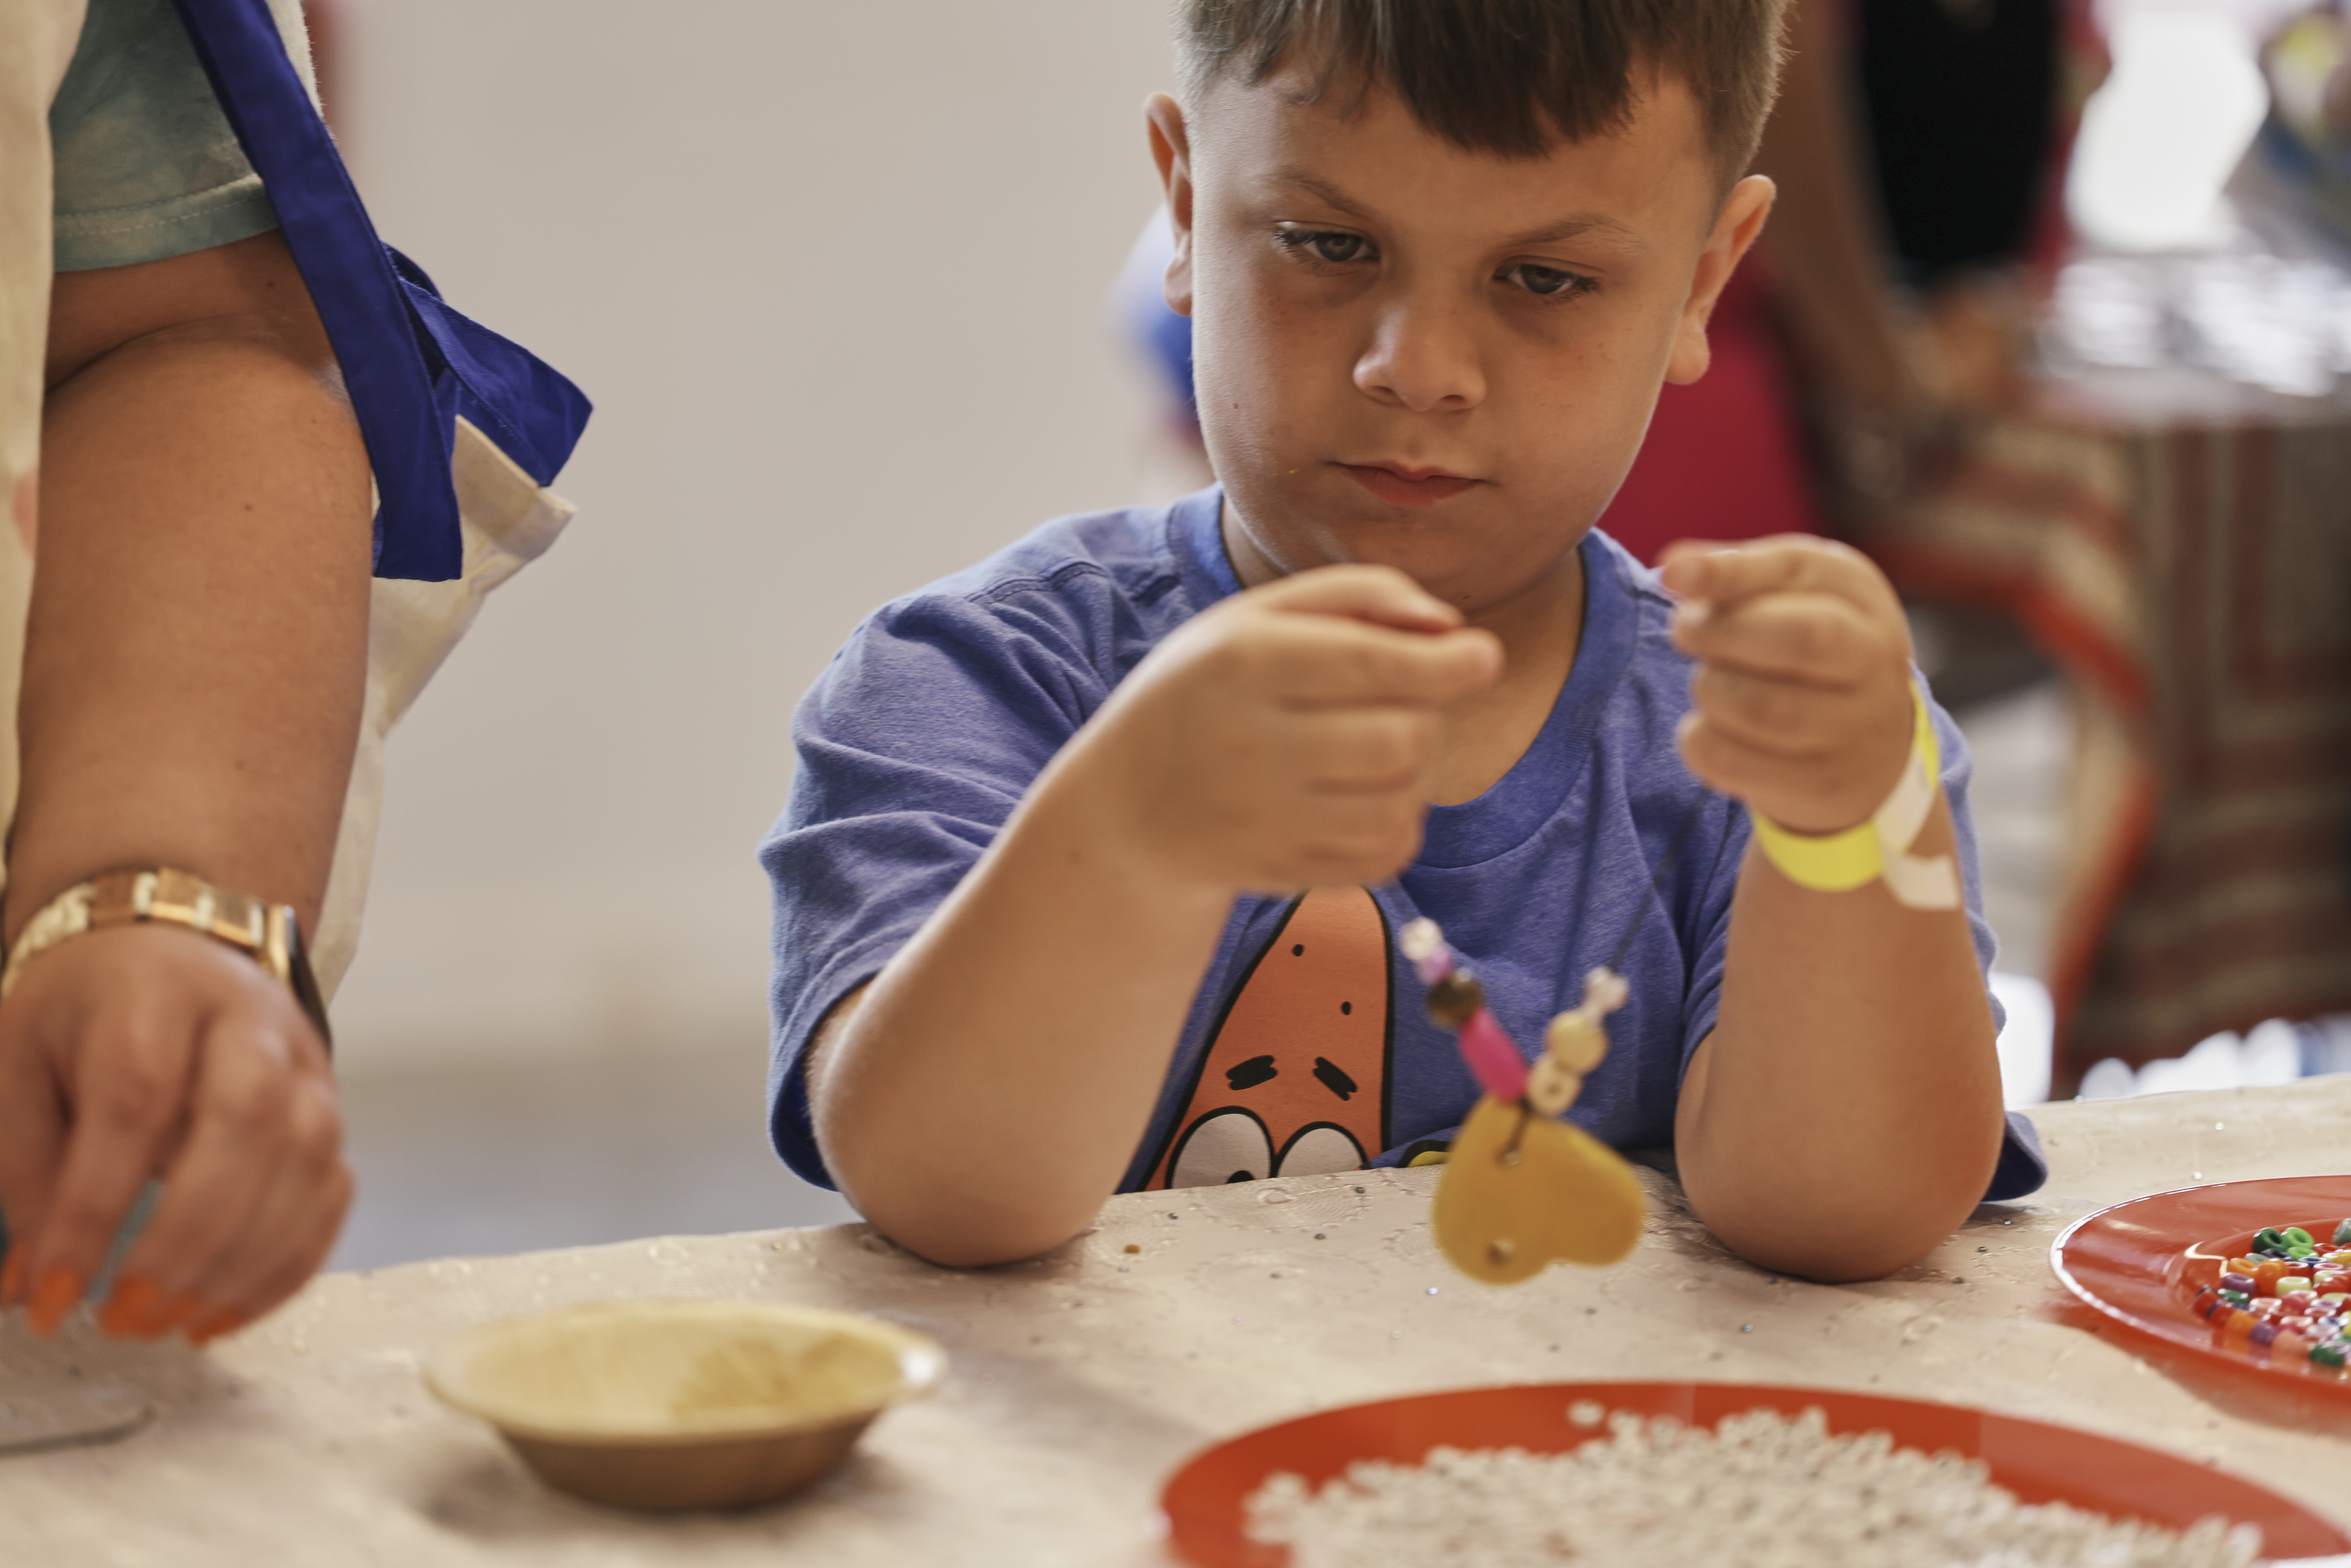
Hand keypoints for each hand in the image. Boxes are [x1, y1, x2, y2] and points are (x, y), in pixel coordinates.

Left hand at [0, 924, 349, 1342]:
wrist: (172, 949)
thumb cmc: (90, 1011)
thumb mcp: (19, 1063)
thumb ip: (24, 1167)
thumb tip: (32, 1281)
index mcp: (154, 998)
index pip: (133, 1106)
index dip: (91, 1210)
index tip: (52, 1295)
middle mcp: (248, 1024)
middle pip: (244, 1126)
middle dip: (185, 1239)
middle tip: (126, 1316)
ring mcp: (306, 1065)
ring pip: (304, 1163)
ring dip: (240, 1261)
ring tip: (172, 1323)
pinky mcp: (332, 1107)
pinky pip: (333, 1193)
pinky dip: (288, 1264)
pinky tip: (227, 1308)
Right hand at [1055, 564, 1501, 894]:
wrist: (1126, 809)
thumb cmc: (1208, 692)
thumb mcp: (1256, 617)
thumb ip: (1357, 594)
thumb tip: (1449, 625)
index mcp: (1240, 661)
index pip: (1372, 664)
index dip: (1447, 663)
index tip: (1484, 656)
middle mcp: (1248, 742)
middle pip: (1401, 738)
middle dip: (1424, 716)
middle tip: (1399, 704)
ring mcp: (1264, 818)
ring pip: (1402, 800)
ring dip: (1415, 772)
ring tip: (1375, 750)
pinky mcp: (1284, 872)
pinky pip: (1388, 854)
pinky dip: (1398, 824)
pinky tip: (1362, 798)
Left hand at [1658, 536, 1913, 834]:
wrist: (1868, 749)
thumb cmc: (1805, 654)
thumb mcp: (1785, 597)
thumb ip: (1732, 574)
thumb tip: (1674, 567)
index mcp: (1860, 594)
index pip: (1798, 569)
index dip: (1728, 572)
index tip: (1672, 574)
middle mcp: (1873, 658)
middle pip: (1801, 638)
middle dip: (1723, 632)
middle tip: (1684, 631)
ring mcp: (1856, 728)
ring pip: (1763, 707)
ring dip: (1711, 688)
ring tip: (1710, 683)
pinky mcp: (1823, 784)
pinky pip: (1732, 760)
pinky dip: (1699, 739)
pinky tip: (1710, 727)